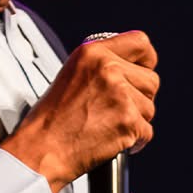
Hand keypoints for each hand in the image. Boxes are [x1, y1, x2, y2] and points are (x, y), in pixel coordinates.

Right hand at [0, 30, 158, 192]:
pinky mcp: (128, 121)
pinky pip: (147, 131)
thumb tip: (130, 67)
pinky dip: (135, 140)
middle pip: (151, 79)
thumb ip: (102, 65)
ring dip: (136, 119)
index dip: (146, 61)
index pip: (141, 43)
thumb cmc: (52, 118)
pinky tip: (114, 138)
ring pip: (150, 107)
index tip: (142, 71)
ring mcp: (120, 95)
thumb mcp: (72, 74)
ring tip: (109, 124)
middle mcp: (108, 69)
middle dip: (140, 97)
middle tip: (118, 108)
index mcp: (93, 52)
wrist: (41, 149)